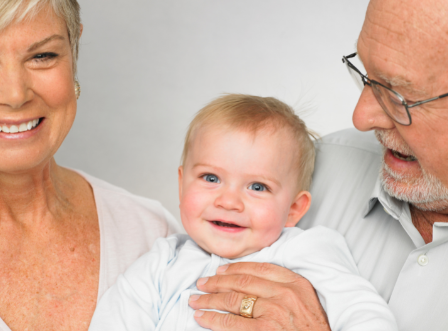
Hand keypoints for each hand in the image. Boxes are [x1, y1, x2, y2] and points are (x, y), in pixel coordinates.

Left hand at [189, 262, 329, 330]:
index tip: (220, 270)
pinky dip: (214, 319)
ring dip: (210, 299)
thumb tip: (252, 281)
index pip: (258, 268)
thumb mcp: (305, 300)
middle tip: (202, 283)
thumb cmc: (313, 328)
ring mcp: (274, 313)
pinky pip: (232, 323)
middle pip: (242, 282)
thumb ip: (284, 286)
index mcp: (295, 283)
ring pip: (233, 300)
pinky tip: (203, 318)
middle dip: (217, 282)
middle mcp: (285, 294)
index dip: (235, 268)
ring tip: (196, 300)